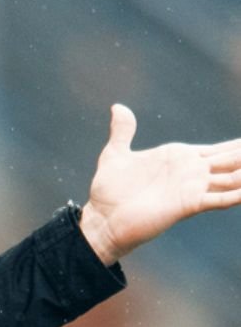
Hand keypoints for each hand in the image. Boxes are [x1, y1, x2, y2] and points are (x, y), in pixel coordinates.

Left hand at [80, 104, 240, 264]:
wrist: (100, 219)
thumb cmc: (108, 191)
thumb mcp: (115, 154)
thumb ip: (123, 131)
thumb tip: (118, 107)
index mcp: (181, 158)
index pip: (221, 149)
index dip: (240, 144)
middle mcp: (193, 173)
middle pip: (234, 160)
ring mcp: (193, 188)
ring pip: (234, 177)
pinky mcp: (189, 204)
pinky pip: (221, 198)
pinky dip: (238, 194)